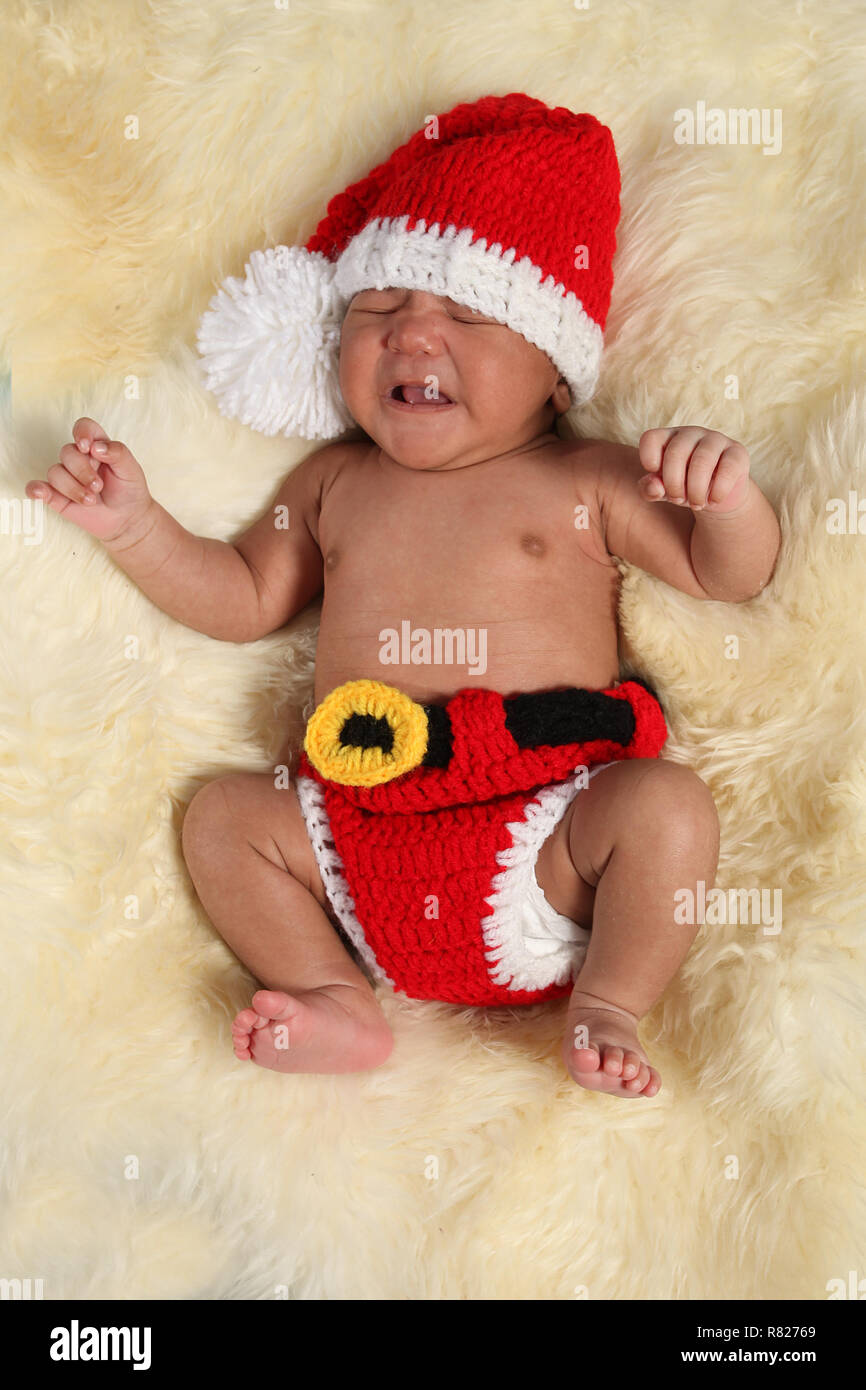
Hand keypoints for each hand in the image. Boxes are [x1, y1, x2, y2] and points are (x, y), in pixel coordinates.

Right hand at [25, 417, 153, 541]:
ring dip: (73, 488)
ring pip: (55, 472)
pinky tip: (41, 493)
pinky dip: (36, 489)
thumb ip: (118, 452)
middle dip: (82, 471)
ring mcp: (66, 476)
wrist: (127, 519)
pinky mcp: (56, 495)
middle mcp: (78, 459)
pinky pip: (37, 487)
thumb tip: (96, 446)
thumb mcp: (131, 469)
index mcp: (96, 446)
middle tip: (98, 486)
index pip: (83, 427)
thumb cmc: (129, 490)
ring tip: (91, 500)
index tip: (86, 447)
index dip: (81, 433)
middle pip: (67, 452)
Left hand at [637, 427, 750, 514]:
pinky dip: (717, 491)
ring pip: (702, 461)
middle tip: (677, 500)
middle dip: (674, 484)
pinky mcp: (737, 452)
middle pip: (676, 453)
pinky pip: (727, 469)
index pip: (651, 438)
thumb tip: (654, 486)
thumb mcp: (662, 491)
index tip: (656, 475)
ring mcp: (716, 439)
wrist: (716, 496)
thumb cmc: (683, 488)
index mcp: (668, 438)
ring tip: (696, 504)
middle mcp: (691, 433)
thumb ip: (649, 489)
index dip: (648, 459)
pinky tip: (713, 500)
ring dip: (695, 490)